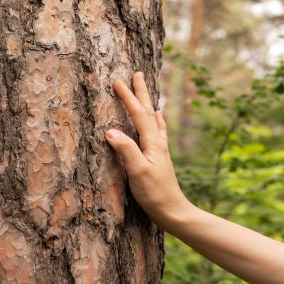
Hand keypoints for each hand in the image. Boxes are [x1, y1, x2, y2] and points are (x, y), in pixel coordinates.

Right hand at [105, 71, 191, 223]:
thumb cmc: (155, 193)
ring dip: (147, 103)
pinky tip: (159, 117)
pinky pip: (158, 130)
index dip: (128, 97)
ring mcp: (160, 149)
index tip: (117, 81)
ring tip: (146, 90)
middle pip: (148, 111)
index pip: (138, 114)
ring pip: (153, 119)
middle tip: (137, 73)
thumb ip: (126, 150)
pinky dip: (157, 119)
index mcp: (153, 142)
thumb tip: (110, 130)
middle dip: (141, 92)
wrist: (173, 210)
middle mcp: (158, 142)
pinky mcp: (160, 157)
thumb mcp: (137, 172)